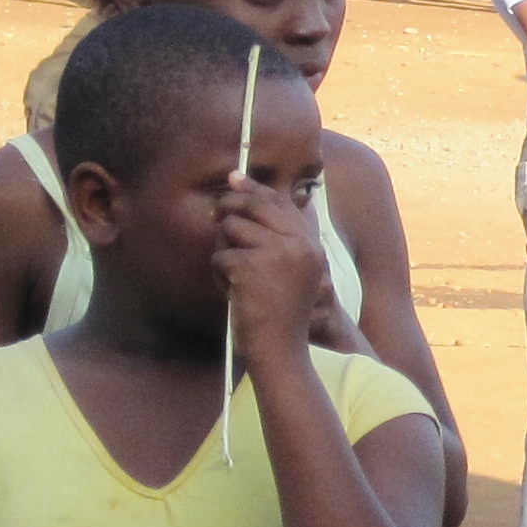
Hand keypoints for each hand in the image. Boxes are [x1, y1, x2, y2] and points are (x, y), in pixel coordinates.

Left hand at [213, 181, 328, 372]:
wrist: (281, 348)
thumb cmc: (279, 312)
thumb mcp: (288, 270)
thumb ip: (274, 235)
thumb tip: (245, 198)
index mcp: (310, 245)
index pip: (281, 202)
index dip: (255, 188)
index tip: (234, 178)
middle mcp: (298, 244)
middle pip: (254, 206)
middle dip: (229, 208)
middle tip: (216, 214)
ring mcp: (275, 253)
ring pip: (231, 228)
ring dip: (224, 250)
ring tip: (236, 276)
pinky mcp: (250, 266)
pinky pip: (220, 256)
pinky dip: (220, 276)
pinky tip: (234, 292)